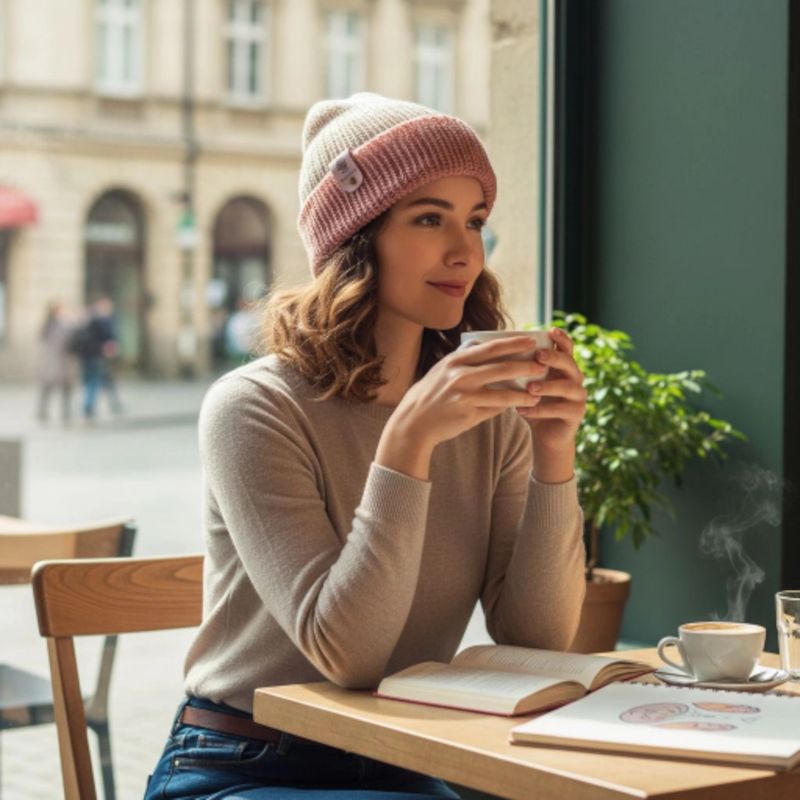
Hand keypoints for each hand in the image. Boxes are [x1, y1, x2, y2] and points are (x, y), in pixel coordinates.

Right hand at [377, 336, 545, 478]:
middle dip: (526, 365)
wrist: (414, 421)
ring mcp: (464, 395)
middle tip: (544, 363)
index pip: (491, 348)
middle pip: (501, 368)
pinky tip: (525, 404)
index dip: (513, 343)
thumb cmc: (433, 393)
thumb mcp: (444, 370)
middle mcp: (460, 375)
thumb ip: (466, 359)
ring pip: (503, 392)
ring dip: (525, 391)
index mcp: (455, 360)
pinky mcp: (468, 413)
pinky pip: (496, 408)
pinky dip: (512, 406)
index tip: (531, 339)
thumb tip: (491, 348)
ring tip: (541, 390)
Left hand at [518, 328, 585, 480]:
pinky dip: (540, 410)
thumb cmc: (533, 403)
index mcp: (564, 367)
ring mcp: (579, 397)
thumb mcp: (526, 383)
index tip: (551, 330)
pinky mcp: (577, 415)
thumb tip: (491, 348)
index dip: (562, 338)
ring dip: (548, 386)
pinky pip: (561, 410)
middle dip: (555, 358)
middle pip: (570, 364)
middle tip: (538, 356)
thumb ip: (520, 368)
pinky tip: (522, 411)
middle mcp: (575, 379)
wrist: (545, 434)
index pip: (567, 348)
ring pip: (568, 387)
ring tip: (530, 388)